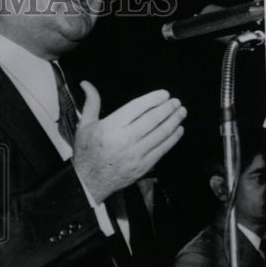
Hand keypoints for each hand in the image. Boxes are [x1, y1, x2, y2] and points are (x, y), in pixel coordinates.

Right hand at [72, 83, 185, 203]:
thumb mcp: (84, 126)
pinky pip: (162, 149)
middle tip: (176, 102)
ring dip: (174, 121)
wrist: (88, 182)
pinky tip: (178, 130)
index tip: (164, 94)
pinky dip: (173, 139)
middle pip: (153, 119)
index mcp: (111, 127)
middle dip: (168, 108)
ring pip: (161, 134)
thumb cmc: (86, 153)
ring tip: (181, 112)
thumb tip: (86, 84)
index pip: (137, 108)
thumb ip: (91, 103)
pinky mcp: (143, 166)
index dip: (154, 99)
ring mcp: (135, 154)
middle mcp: (124, 139)